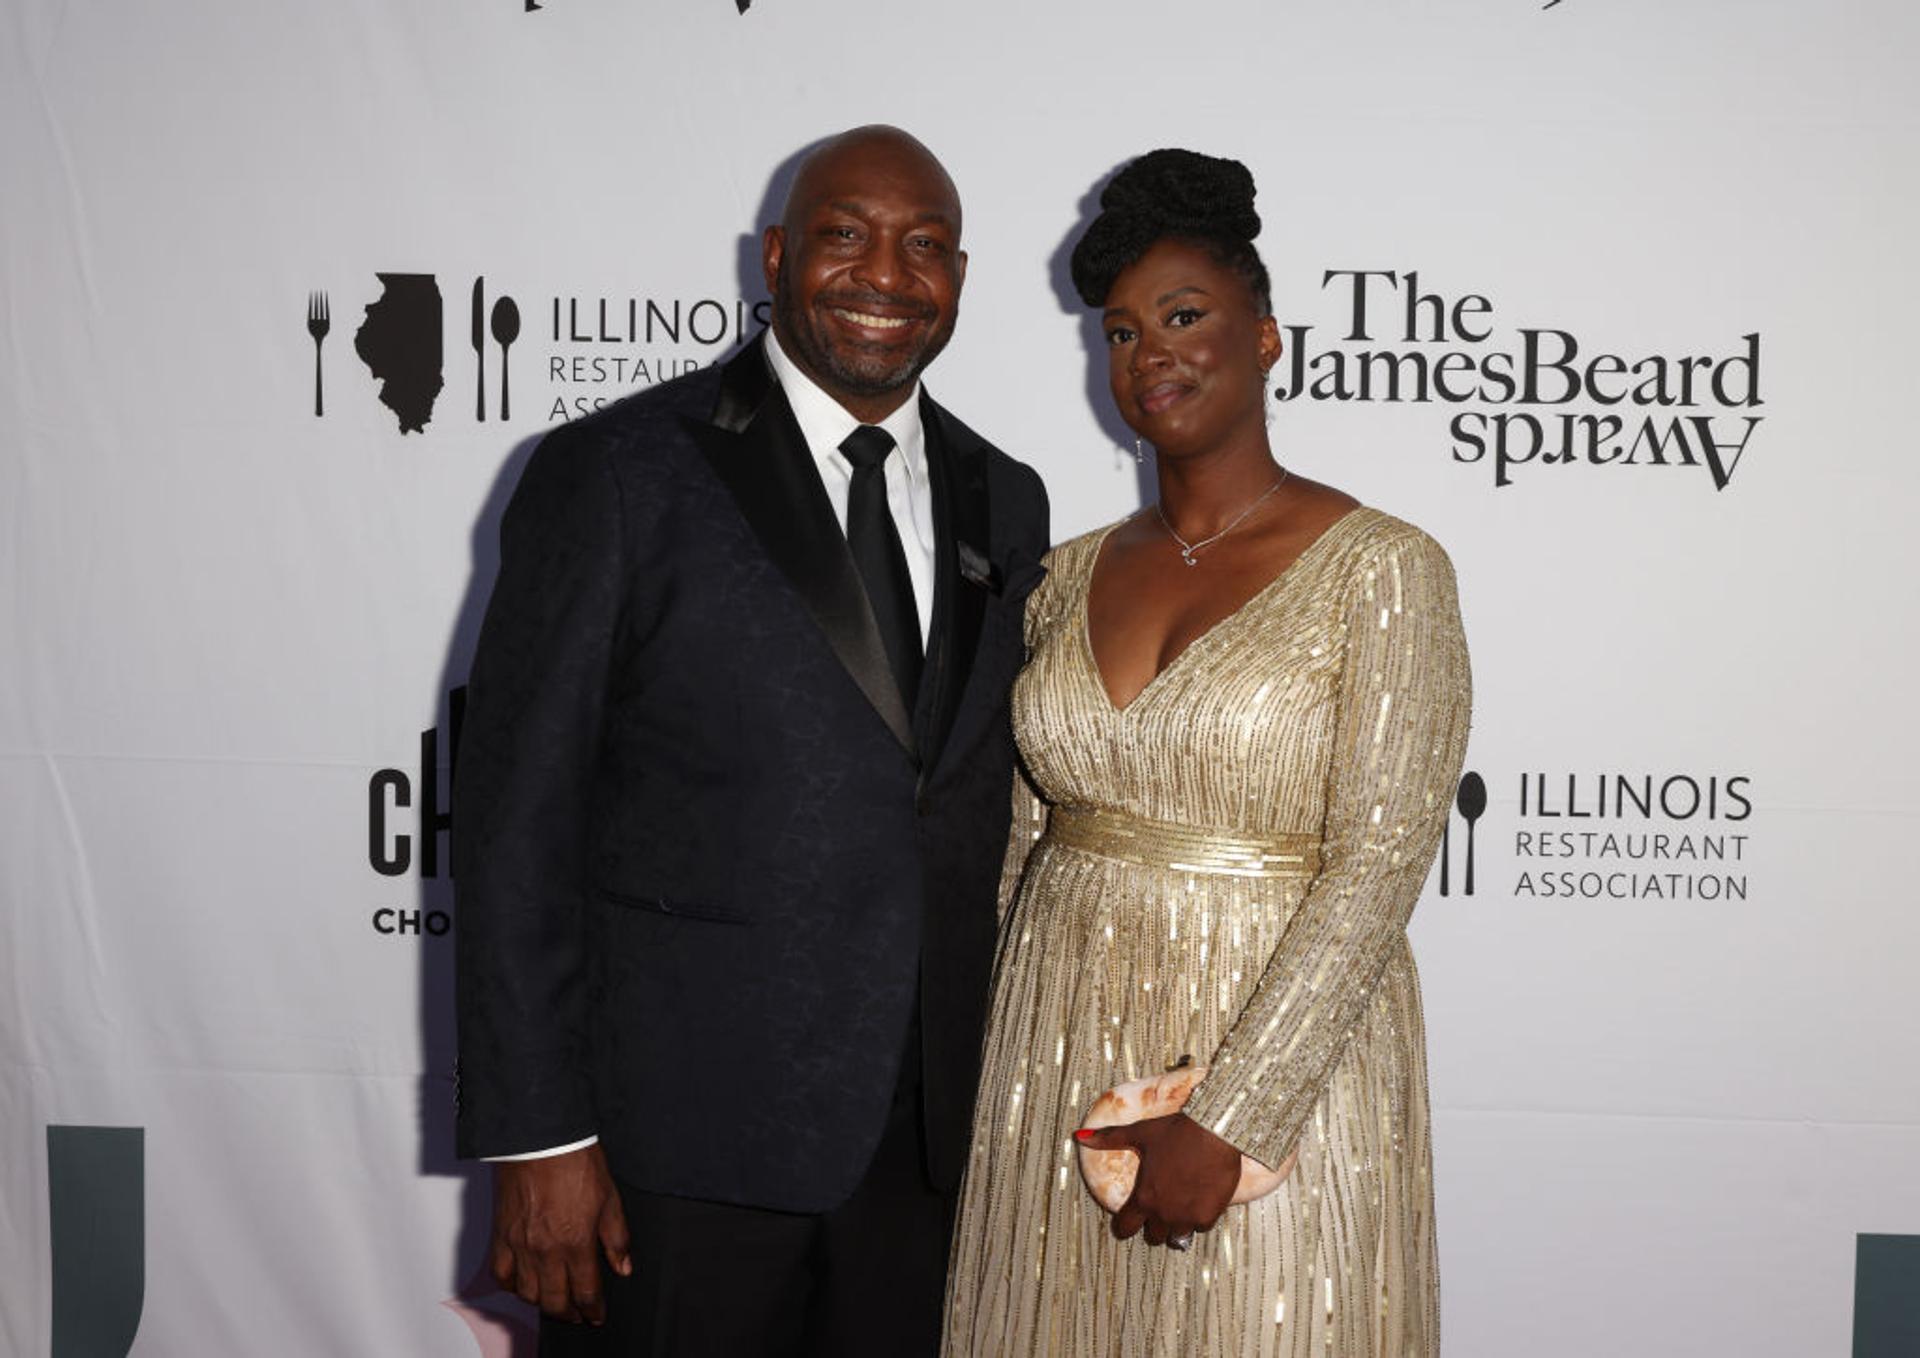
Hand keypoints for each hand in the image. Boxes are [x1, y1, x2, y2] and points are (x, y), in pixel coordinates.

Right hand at [490, 1144, 631, 1324]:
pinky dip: (513, 1286)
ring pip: (528, 1294)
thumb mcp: (610, 1198)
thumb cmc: (575, 1161)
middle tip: (578, 1314)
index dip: (593, 1310)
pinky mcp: (501, 1235)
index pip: (586, 1292)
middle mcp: (545, 1249)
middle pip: (555, 1301)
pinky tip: (523, 1285)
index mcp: (576, 1241)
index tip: (597, 1315)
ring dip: (543, 1303)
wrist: (541, 1139)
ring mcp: (520, 1244)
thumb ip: (616, 1238)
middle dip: (569, 1313)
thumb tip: (623, 1266)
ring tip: (554, 1301)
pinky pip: (502, 1274)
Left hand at [1075, 1112, 1241, 1246]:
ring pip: (1176, 1237)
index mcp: (1143, 1198)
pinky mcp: (1209, 1216)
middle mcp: (1163, 1213)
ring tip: (1178, 1210)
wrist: (1213, 1131)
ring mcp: (1187, 1217)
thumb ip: (1109, 1139)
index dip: (1125, 1225)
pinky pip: (1199, 1227)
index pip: (1125, 1228)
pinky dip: (1198, 1219)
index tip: (1128, 1219)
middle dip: (1152, 1225)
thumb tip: (1079, 1136)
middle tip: (1158, 1209)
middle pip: (1152, 1236)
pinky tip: (1199, 1202)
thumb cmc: (1175, 1131)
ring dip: (1175, 1226)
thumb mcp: (1139, 1133)